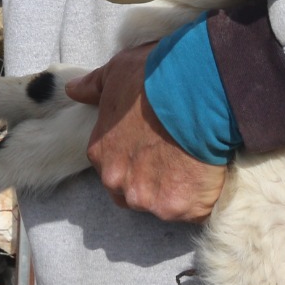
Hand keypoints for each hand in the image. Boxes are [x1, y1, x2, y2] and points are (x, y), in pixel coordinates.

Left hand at [66, 42, 227, 222]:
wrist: (194, 92)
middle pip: (134, 192)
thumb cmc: (154, 79)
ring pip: (162, 204)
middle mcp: (118, 182)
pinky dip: (202, 199)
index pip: (113, 167)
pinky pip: (192, 211)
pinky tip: (211, 177)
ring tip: (196, 166)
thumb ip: (93, 87)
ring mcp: (148, 198)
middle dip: (152, 181)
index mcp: (101, 153)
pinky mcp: (178, 207)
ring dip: (177, 191)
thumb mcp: (117, 73)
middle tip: (176, 158)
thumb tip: (73, 90)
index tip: (154, 145)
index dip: (136, 158)